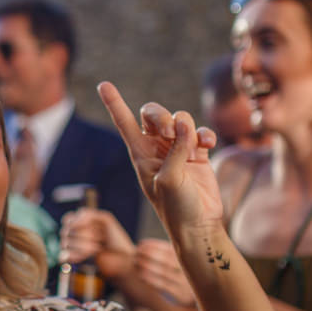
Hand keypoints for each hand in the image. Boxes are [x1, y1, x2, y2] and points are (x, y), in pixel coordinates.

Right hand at [58, 208, 135, 279]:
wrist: (122, 259)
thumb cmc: (117, 239)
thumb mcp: (105, 219)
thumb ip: (87, 214)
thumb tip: (70, 223)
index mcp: (82, 222)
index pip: (68, 219)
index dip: (78, 222)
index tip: (92, 225)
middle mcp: (76, 233)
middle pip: (67, 231)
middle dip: (86, 234)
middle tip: (101, 238)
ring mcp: (74, 246)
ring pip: (66, 243)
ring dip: (84, 246)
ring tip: (97, 247)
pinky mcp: (74, 258)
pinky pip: (64, 255)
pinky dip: (76, 254)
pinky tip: (87, 255)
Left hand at [96, 82, 221, 236]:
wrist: (198, 226)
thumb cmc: (176, 208)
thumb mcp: (169, 179)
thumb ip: (175, 149)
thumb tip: (184, 123)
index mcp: (140, 155)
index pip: (124, 123)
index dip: (114, 103)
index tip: (103, 84)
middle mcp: (157, 149)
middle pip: (154, 114)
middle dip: (160, 115)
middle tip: (168, 129)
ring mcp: (178, 150)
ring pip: (180, 120)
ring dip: (186, 127)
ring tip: (193, 146)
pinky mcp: (198, 154)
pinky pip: (199, 132)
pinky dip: (204, 134)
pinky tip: (208, 144)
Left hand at [136, 238, 196, 306]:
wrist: (209, 296)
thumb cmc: (190, 276)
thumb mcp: (186, 262)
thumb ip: (173, 253)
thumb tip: (147, 245)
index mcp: (189, 258)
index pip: (168, 249)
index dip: (153, 245)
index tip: (141, 244)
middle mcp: (189, 269)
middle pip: (165, 260)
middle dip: (148, 254)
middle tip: (135, 252)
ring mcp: (185, 283)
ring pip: (163, 272)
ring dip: (146, 266)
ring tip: (135, 262)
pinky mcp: (181, 296)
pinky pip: (163, 286)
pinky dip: (151, 280)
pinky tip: (141, 275)